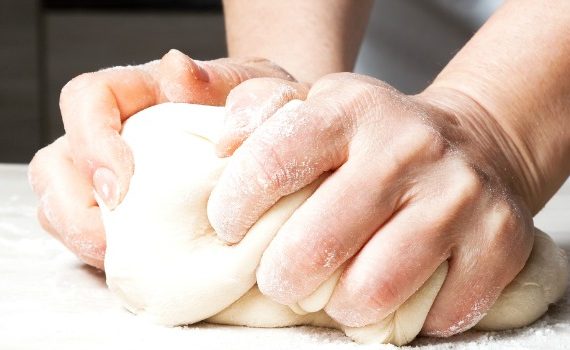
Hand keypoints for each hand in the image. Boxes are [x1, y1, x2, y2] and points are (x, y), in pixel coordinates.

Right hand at [28, 49, 293, 268]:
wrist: (275, 147)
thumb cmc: (262, 114)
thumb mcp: (260, 91)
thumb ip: (222, 80)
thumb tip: (177, 69)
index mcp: (140, 92)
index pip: (87, 99)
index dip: (92, 142)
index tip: (122, 187)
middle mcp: (114, 133)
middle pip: (56, 161)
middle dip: (73, 207)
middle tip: (113, 239)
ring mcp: (110, 175)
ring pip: (59, 203)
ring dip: (80, 236)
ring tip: (126, 257)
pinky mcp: (119, 213)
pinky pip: (85, 234)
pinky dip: (99, 252)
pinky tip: (138, 263)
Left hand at [207, 73, 534, 335]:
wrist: (472, 144)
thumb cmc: (374, 137)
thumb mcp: (316, 105)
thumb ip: (258, 105)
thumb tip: (210, 120)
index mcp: (353, 108)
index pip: (277, 159)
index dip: (239, 204)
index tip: (230, 227)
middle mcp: (410, 146)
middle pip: (320, 242)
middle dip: (283, 277)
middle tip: (280, 278)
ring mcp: (460, 194)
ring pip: (375, 289)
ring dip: (341, 305)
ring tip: (334, 292)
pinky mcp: (500, 239)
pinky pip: (439, 311)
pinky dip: (409, 318)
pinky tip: (397, 293)